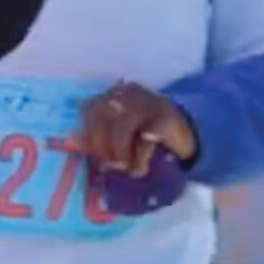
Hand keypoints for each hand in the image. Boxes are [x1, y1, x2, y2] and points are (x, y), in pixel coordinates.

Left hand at [77, 80, 197, 170]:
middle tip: (110, 165)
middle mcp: (128, 94)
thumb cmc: (145, 135)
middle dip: (102, 145)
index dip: (88, 133)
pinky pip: (145, 139)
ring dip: (120, 153)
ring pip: (122, 127)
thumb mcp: (119, 133)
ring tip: (126, 168)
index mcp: (113, 95)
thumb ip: (99, 135)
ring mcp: (147, 102)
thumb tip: (77, 145)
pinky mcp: (165, 117)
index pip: (90, 108)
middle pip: (103, 116)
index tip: (93, 154)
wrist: (186, 133)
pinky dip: (139, 158)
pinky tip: (140, 168)